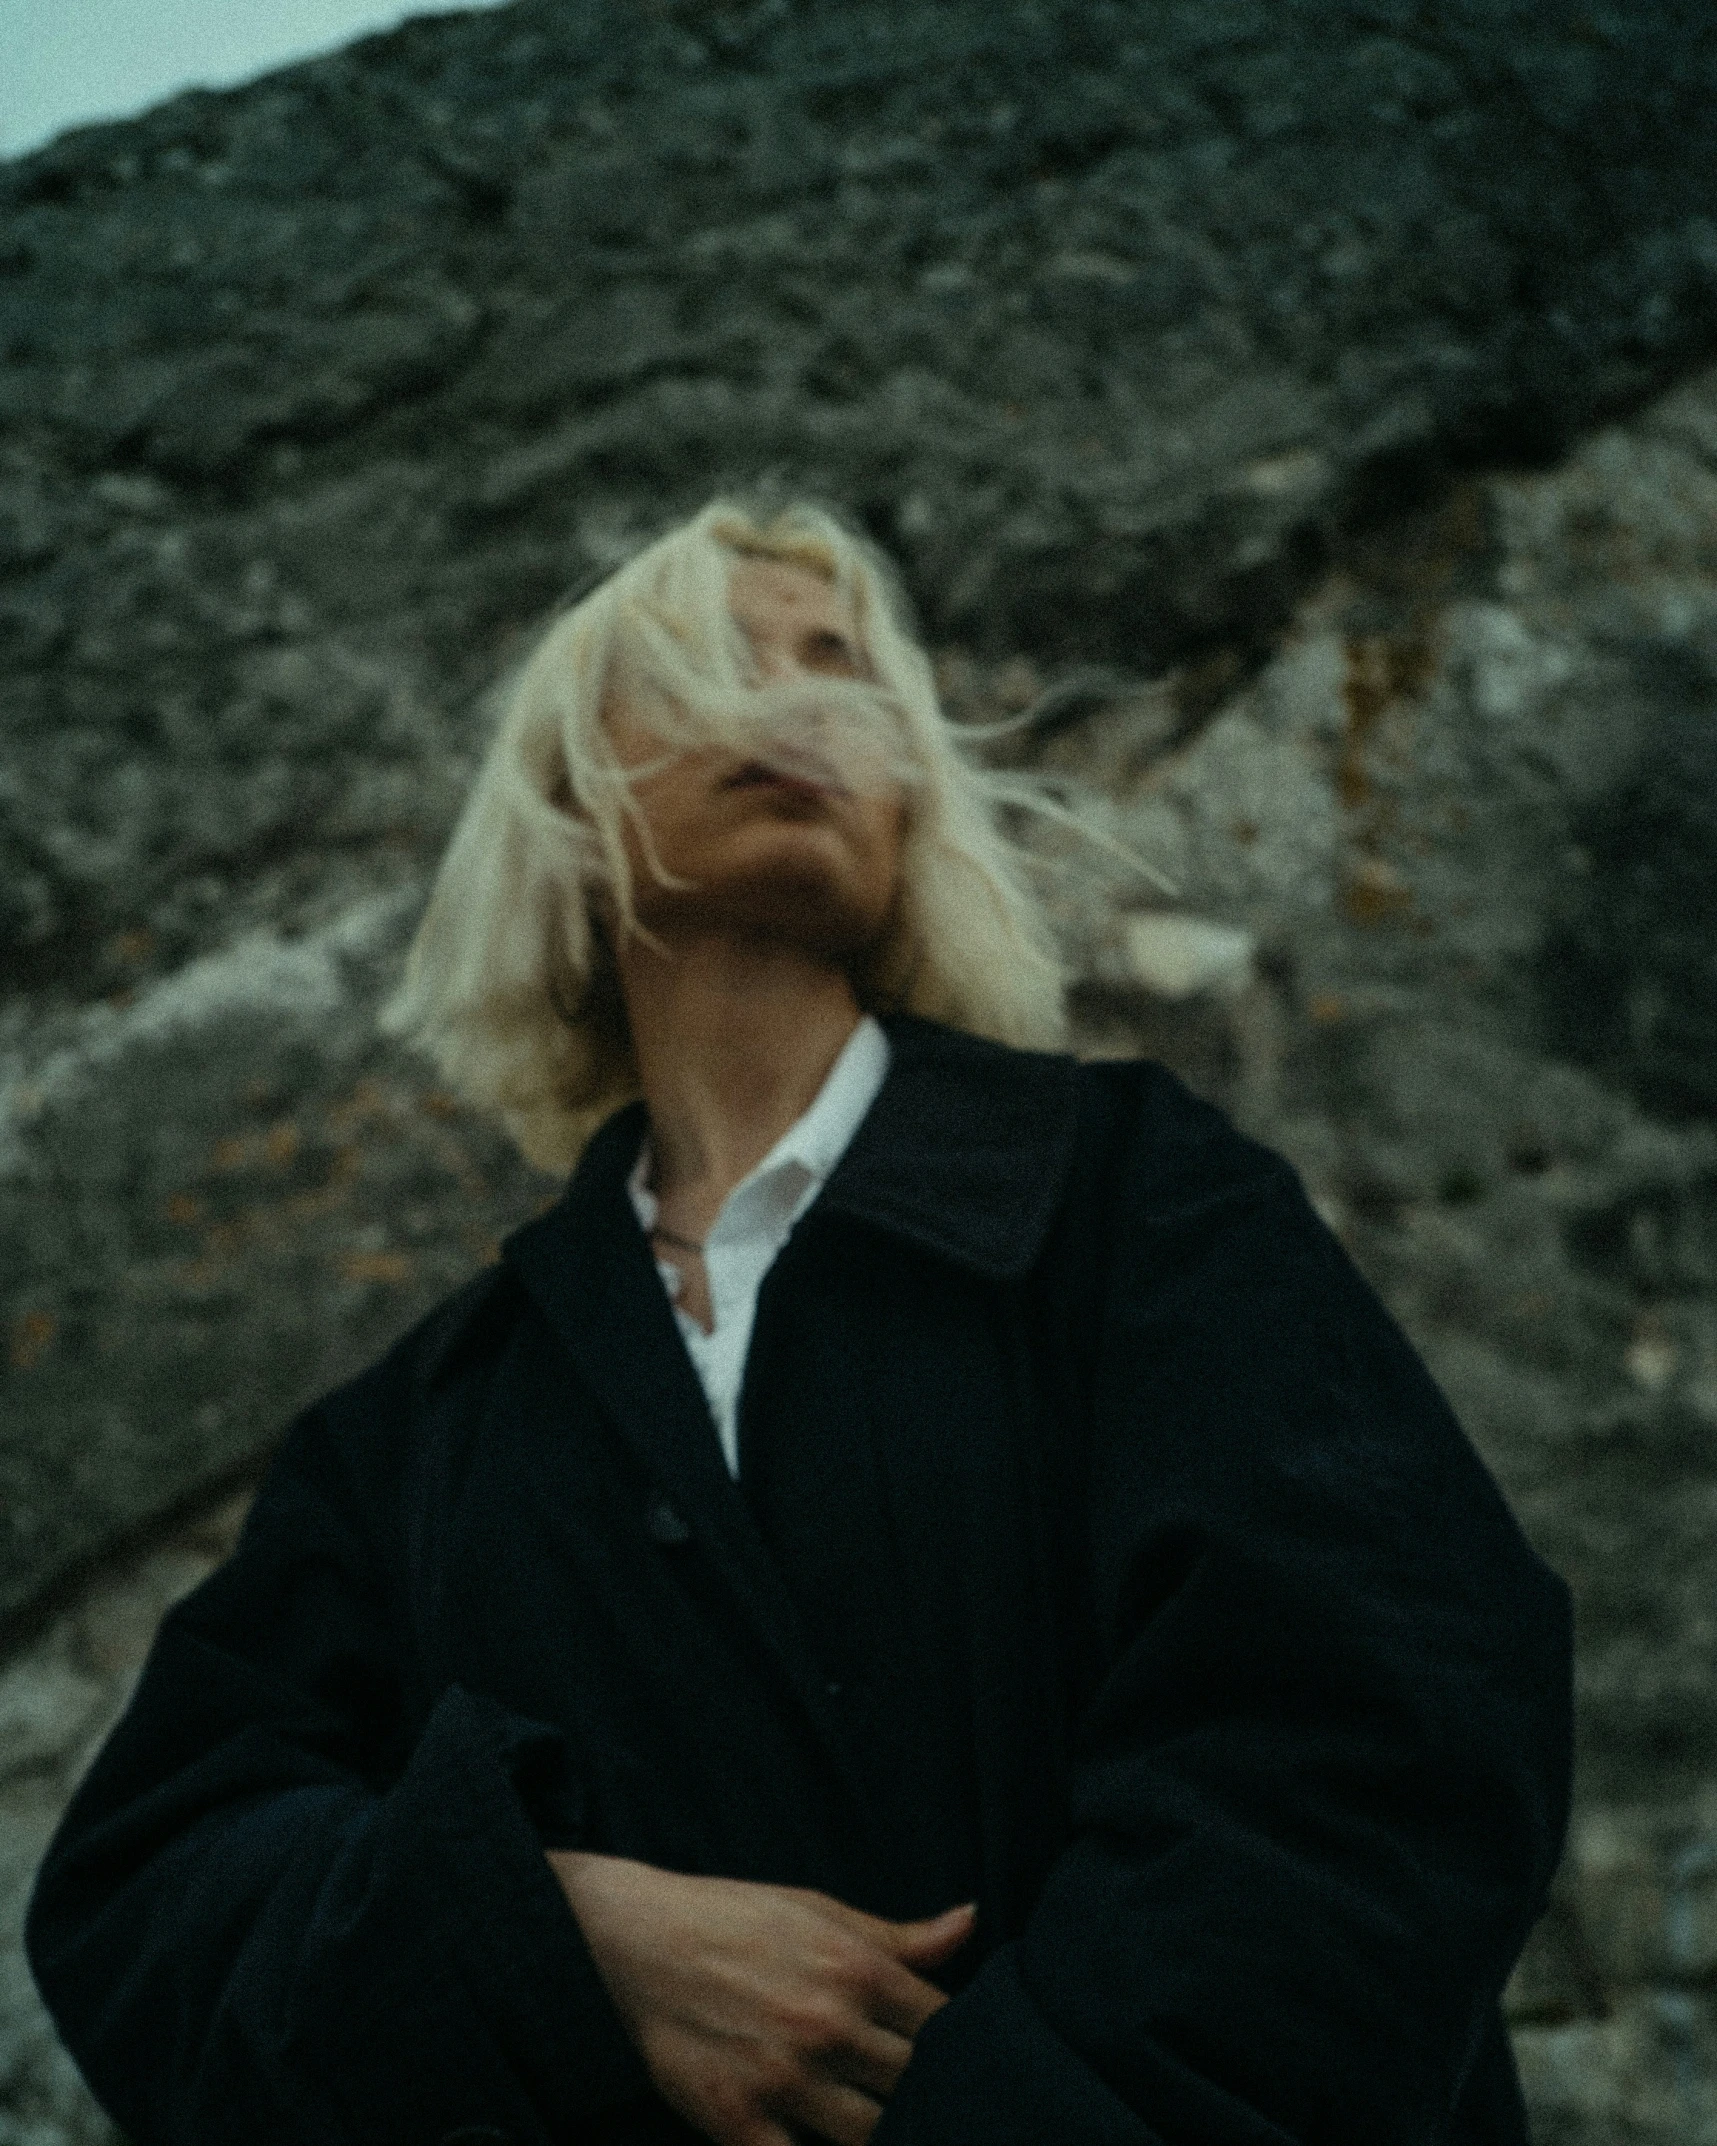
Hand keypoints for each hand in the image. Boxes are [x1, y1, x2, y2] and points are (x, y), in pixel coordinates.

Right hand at [547, 1850, 973, 2145]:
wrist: (633, 1941)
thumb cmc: (735, 1919)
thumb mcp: (821, 1911)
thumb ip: (899, 1936)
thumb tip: (970, 1922)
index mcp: (857, 1970)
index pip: (944, 2028)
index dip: (957, 2048)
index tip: (955, 2059)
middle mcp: (828, 2026)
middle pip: (915, 2086)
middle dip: (925, 2095)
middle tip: (927, 2103)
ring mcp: (785, 2080)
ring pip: (872, 2135)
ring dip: (883, 2133)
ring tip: (883, 2126)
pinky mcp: (738, 2123)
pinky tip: (824, 2145)